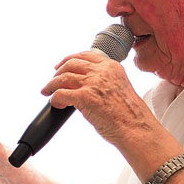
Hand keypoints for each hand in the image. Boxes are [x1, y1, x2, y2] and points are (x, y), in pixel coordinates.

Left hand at [44, 50, 176, 176]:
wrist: (136, 128)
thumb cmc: (129, 115)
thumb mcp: (119, 88)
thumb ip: (104, 81)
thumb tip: (83, 85)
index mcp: (112, 67)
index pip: (85, 55)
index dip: (69, 59)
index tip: (60, 66)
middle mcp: (102, 71)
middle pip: (71, 64)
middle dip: (57, 72)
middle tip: (51, 82)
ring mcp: (93, 83)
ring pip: (63, 78)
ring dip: (51, 85)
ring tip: (47, 92)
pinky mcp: (85, 97)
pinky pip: (61, 94)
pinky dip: (55, 99)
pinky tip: (56, 105)